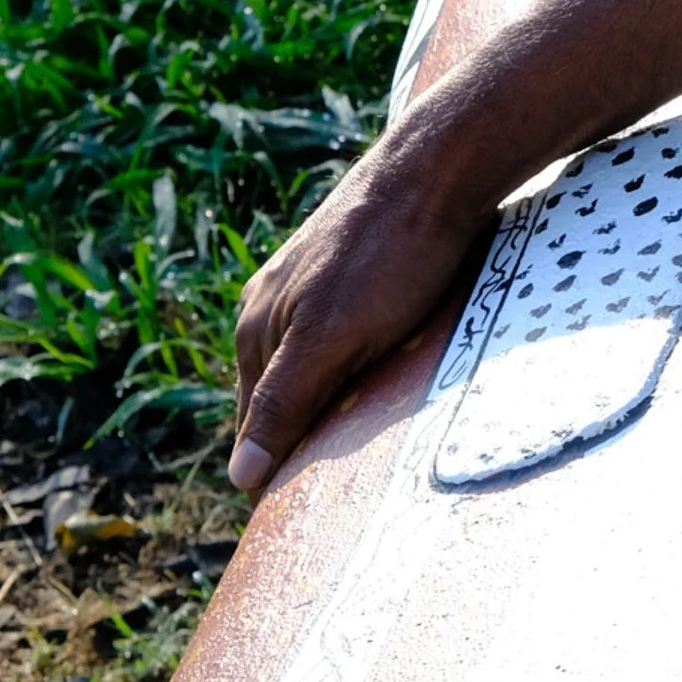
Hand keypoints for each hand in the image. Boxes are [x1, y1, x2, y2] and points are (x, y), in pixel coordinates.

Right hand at [230, 121, 496, 495]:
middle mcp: (275, 305)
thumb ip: (283, 403)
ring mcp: (316, 285)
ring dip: (343, 404)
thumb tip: (239, 478)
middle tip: (354, 489)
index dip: (282, 469)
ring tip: (379, 440)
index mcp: (257, 327)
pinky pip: (353, 338)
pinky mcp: (359, 271)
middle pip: (286, 399)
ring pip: (321, 368)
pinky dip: (367, 368)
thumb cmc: (390, 255)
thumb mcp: (332, 338)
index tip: (315, 514)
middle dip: (311, 441)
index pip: (256, 426)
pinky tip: (398, 377)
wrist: (442, 167)